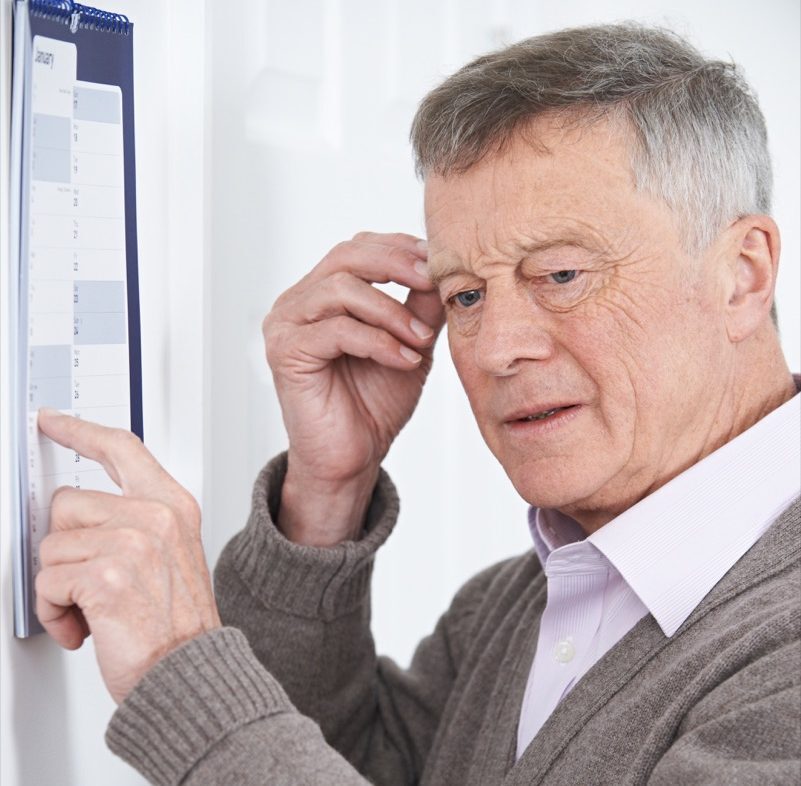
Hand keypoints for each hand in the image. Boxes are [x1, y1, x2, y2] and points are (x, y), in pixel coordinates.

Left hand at [35, 409, 220, 703]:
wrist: (188, 672)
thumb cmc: (177, 623)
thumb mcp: (170, 554)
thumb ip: (134, 521)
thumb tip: (75, 512)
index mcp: (172, 505)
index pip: (121, 449)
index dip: (80, 431)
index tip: (53, 422)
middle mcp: (155, 516)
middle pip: (66, 502)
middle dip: (63, 546)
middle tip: (86, 579)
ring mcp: (132, 543)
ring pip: (50, 545)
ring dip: (57, 586)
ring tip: (90, 609)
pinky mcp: (106, 576)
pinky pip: (46, 581)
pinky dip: (54, 612)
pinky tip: (84, 626)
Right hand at [263, 232, 443, 545]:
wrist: (352, 458)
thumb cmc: (374, 403)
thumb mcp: (409, 343)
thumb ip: (420, 305)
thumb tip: (442, 267)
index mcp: (320, 294)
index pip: (356, 248)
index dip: (398, 248)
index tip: (436, 263)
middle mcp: (297, 303)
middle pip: (345, 256)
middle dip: (396, 265)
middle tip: (431, 282)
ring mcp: (286, 325)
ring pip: (341, 289)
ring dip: (391, 311)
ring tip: (420, 339)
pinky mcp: (286, 352)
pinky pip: (337, 330)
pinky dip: (379, 341)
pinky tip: (405, 359)